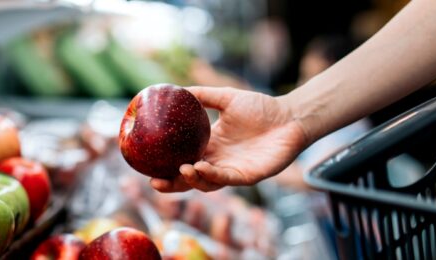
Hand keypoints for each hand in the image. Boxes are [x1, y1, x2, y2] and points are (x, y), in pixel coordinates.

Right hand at [150, 87, 308, 191]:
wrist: (289, 116)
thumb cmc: (261, 108)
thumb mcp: (226, 98)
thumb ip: (202, 95)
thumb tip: (175, 88)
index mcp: (211, 146)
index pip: (182, 160)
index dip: (165, 166)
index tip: (145, 164)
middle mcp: (218, 161)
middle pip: (190, 179)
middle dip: (172, 184)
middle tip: (154, 182)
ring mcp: (233, 171)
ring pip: (206, 183)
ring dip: (191, 179)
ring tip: (181, 169)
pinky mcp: (248, 176)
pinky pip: (226, 179)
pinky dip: (212, 175)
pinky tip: (201, 166)